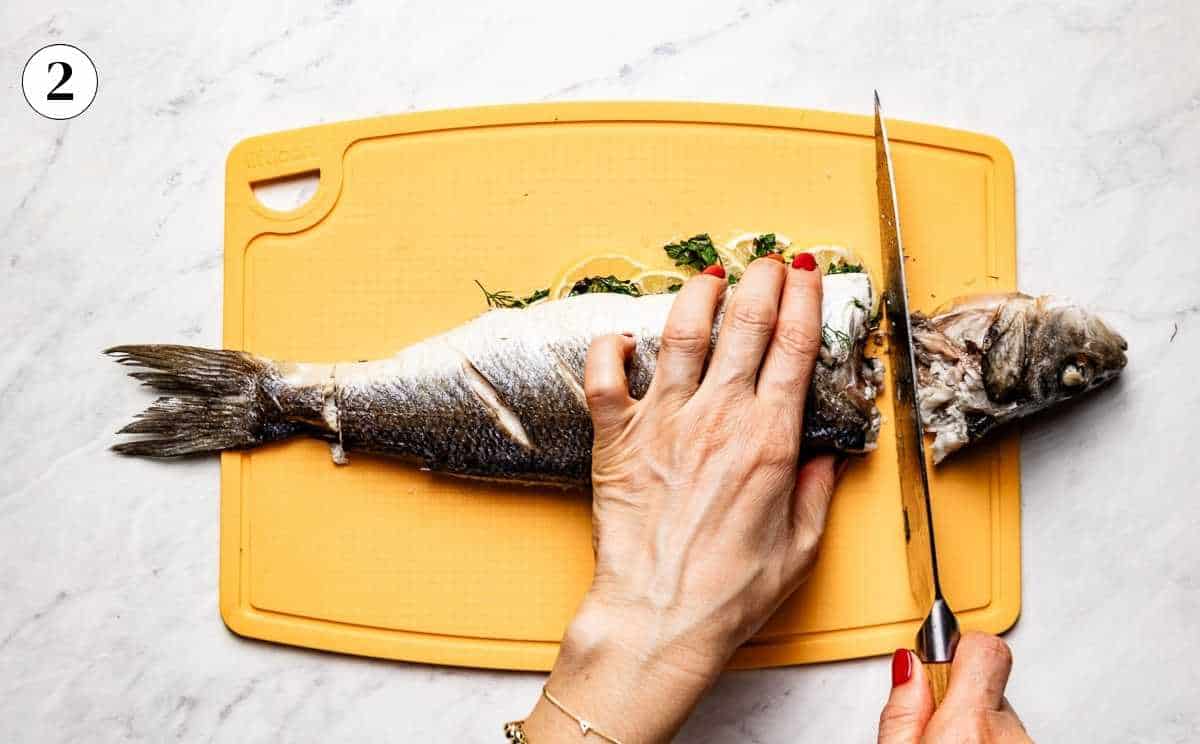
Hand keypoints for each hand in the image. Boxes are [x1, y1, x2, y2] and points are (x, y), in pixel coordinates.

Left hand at [523, 256, 840, 742]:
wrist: (658, 618)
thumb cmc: (728, 593)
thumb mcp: (800, 548)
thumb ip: (816, 492)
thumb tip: (824, 456)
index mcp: (768, 440)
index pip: (793, 348)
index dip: (803, 299)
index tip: (807, 272)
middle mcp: (717, 418)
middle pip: (744, 325)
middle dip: (761, 281)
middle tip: (769, 259)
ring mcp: (662, 422)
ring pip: (681, 334)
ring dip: (698, 294)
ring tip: (709, 274)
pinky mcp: (615, 438)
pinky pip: (603, 375)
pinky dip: (610, 346)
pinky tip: (624, 336)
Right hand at [879, 632, 1032, 742]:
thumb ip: (902, 711)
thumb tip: (909, 665)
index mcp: (970, 727)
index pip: (985, 648)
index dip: (956, 647)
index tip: (936, 662)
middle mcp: (1010, 736)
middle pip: (986, 684)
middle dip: (959, 698)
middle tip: (934, 728)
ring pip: (1000, 714)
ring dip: (977, 726)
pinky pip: (1011, 736)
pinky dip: (991, 742)